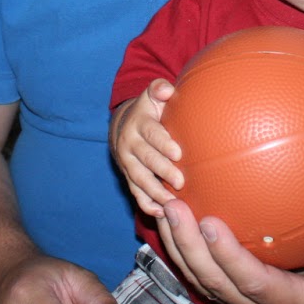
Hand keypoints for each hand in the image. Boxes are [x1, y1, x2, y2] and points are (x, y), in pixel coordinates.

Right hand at [109, 82, 180, 215]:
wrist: (123, 126)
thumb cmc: (150, 111)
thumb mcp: (151, 97)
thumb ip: (159, 90)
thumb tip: (167, 89)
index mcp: (139, 123)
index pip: (151, 133)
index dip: (163, 143)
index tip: (178, 153)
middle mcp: (129, 144)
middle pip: (145, 159)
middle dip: (162, 171)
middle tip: (180, 181)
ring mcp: (127, 163)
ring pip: (139, 179)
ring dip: (155, 191)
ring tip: (172, 201)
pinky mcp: (128, 177)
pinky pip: (135, 193)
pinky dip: (147, 204)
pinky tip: (161, 213)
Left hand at [154, 198, 303, 303]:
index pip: (254, 283)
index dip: (228, 257)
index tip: (209, 223)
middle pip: (216, 284)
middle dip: (189, 248)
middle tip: (172, 207)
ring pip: (203, 281)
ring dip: (178, 248)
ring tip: (160, 206)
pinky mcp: (241, 293)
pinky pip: (207, 274)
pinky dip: (187, 247)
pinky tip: (176, 212)